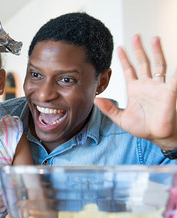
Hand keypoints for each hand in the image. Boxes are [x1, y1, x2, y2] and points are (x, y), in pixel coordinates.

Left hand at [94, 34, 176, 149]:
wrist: (157, 136)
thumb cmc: (142, 127)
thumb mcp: (121, 118)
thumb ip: (109, 109)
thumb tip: (95, 100)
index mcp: (135, 89)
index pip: (129, 70)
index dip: (124, 59)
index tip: (119, 48)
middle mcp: (147, 85)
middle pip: (143, 62)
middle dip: (139, 49)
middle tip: (135, 36)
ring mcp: (159, 87)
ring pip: (159, 64)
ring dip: (156, 51)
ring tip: (154, 38)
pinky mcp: (169, 92)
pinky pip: (173, 79)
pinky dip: (175, 70)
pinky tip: (174, 63)